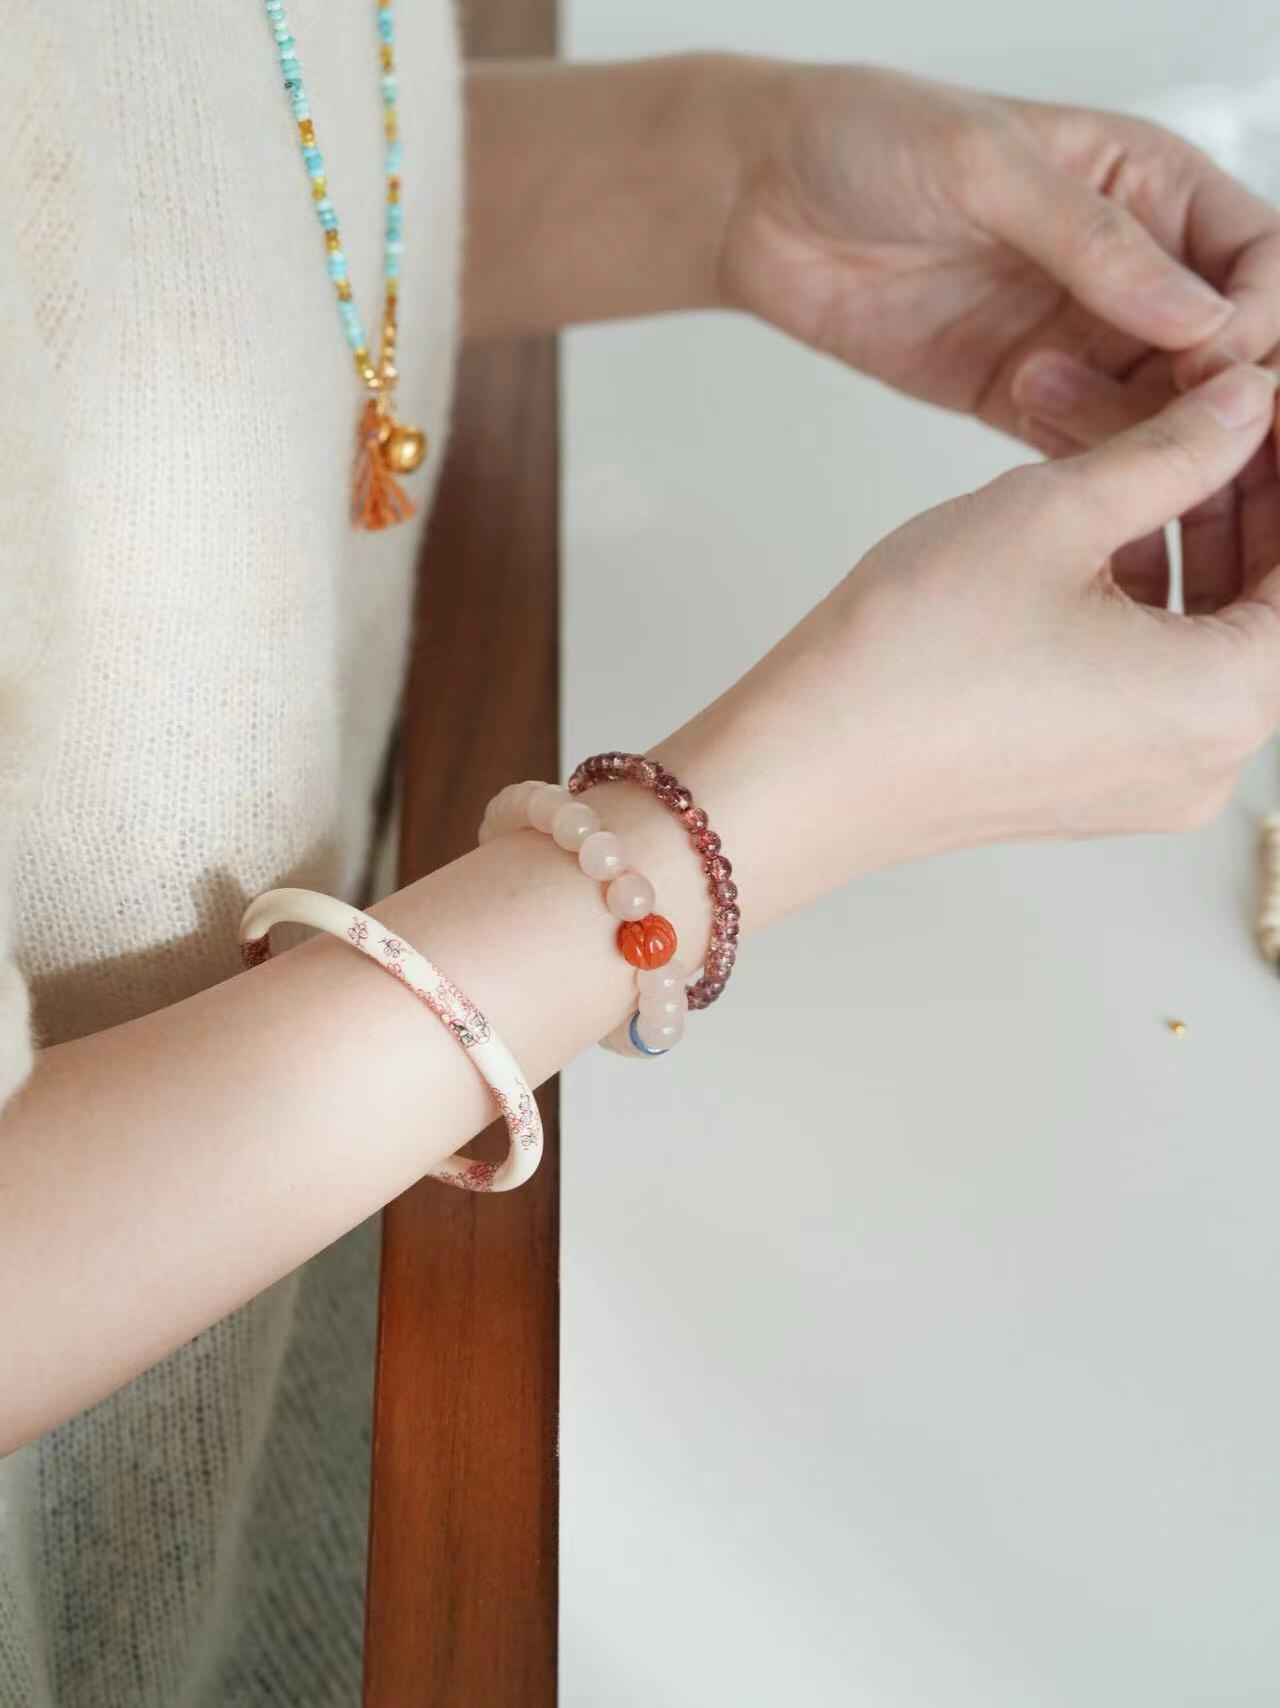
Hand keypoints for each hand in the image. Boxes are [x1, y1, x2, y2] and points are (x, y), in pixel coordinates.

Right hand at [660, 364, 1279, 928]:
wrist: (798, 769)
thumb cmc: (906, 663)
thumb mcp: (1052, 516)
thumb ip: (1172, 451)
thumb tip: (1242, 404)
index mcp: (1223, 702)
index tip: (1259, 406)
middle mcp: (1205, 762)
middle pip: (1269, 604)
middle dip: (1247, 496)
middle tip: (1213, 406)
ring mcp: (1147, 783)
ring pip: (1211, 635)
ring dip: (1195, 539)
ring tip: (1144, 447)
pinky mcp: (1092, 783)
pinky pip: (1156, 676)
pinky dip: (1149, 597)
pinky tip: (1103, 524)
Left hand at [719, 65, 1279, 442]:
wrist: (760, 199)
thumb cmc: (867, 140)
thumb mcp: (986, 165)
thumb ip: (1094, 241)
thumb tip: (1204, 317)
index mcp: (1146, 184)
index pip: (1258, 258)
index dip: (1259, 318)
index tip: (1223, 364)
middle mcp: (1125, 267)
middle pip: (1222, 347)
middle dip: (1217, 396)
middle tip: (1188, 438)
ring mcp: (1074, 336)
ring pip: (1156, 408)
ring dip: (1138, 431)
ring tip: (1067, 411)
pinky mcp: (1017, 394)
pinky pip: (1080, 443)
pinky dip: (1080, 458)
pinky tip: (1044, 447)